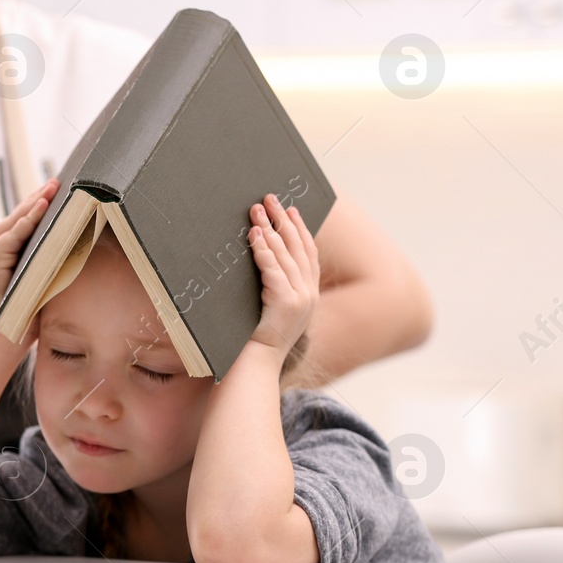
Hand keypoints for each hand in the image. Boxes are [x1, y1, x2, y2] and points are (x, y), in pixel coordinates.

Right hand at [0, 179, 57, 334]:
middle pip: (17, 217)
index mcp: (2, 249)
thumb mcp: (40, 275)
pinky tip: (40, 209)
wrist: (11, 335)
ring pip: (14, 222)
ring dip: (34, 204)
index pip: (21, 221)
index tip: (55, 189)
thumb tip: (70, 236)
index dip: (37, 204)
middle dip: (37, 198)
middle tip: (57, 181)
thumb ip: (44, 255)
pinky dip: (25, 222)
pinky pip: (10, 236)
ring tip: (51, 189)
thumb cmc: (29, 308)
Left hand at [245, 193, 318, 361]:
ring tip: (257, 209)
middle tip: (270, 198)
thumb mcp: (271, 307)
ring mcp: (300, 298)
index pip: (308, 253)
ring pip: (285, 255)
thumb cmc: (255, 336)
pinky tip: (254, 235)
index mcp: (308, 293)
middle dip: (284, 220)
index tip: (291, 209)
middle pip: (298, 247)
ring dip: (270, 229)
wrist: (256, 364)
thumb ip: (274, 285)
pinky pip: (273, 269)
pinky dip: (263, 250)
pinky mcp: (286, 302)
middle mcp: (309, 293)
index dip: (300, 228)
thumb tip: (261, 256)